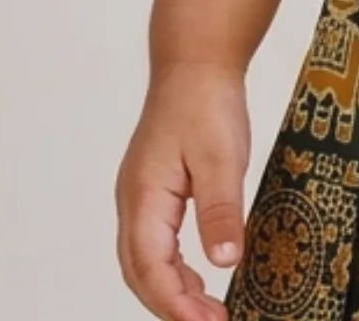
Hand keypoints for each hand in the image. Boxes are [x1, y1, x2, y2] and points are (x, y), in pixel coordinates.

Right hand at [115, 60, 251, 320]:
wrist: (196, 62)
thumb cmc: (205, 102)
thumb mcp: (221, 156)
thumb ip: (220, 210)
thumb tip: (226, 263)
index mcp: (143, 197)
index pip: (150, 268)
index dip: (175, 305)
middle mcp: (133, 202)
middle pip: (140, 273)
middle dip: (172, 307)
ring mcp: (140, 197)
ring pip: (144, 262)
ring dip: (172, 292)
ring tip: (209, 313)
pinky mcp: (153, 192)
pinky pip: (155, 244)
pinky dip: (173, 270)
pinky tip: (200, 280)